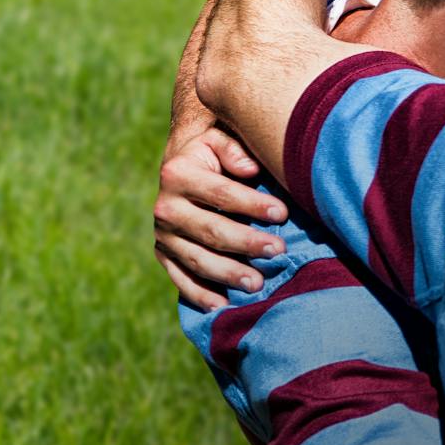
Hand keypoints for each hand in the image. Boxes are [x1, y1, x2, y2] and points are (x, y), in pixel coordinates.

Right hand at [152, 127, 286, 309]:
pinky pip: (181, 279)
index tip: (281, 213)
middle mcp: (164, 207)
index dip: (251, 203)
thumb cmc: (212, 154)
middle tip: (277, 251)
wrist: (180, 167)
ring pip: (197, 259)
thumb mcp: (218, 139)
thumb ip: (233, 149)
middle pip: (210, 230)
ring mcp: (162, 235)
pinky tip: (223, 305)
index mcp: (177, 173)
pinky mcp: (163, 254)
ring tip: (258, 283)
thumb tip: (250, 169)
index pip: (219, 193)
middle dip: (246, 242)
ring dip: (228, 274)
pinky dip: (200, 294)